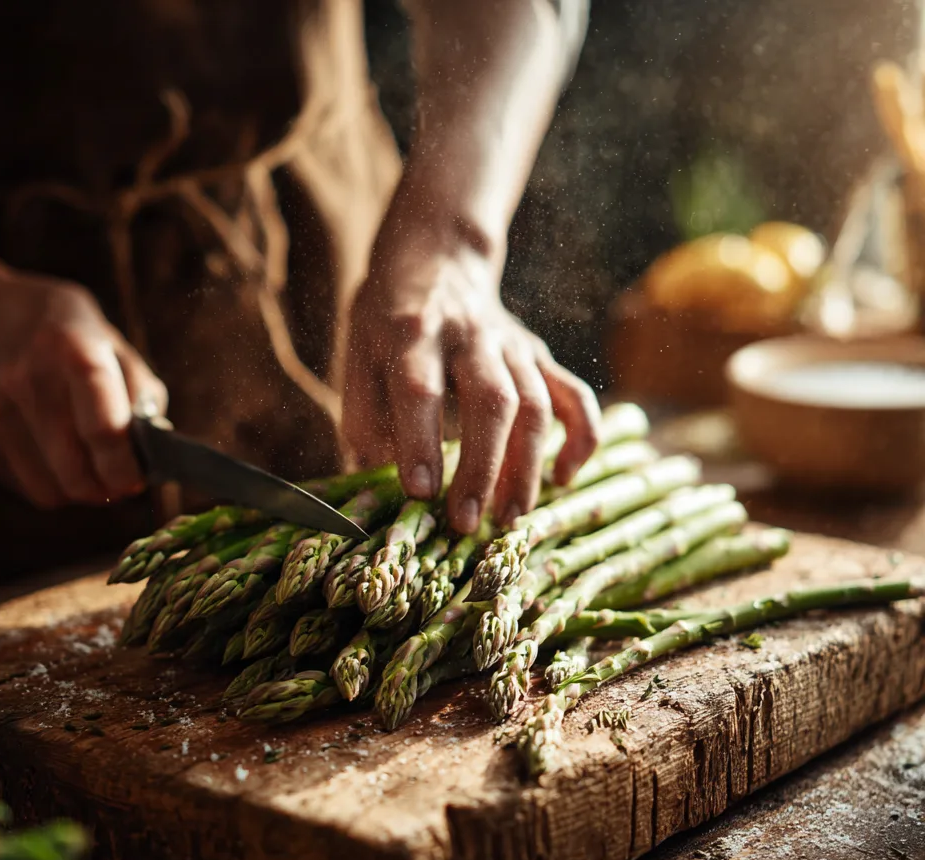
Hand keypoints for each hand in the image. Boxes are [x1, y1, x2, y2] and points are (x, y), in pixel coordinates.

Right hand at [0, 266, 166, 508]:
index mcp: (68, 349)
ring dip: (76, 490)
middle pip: (77, 475)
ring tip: (85, 466)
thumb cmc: (49, 325)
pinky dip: (43, 480)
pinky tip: (46, 451)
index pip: (105, 431)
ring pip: (49, 492)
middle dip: (107, 489)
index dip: (128, 468)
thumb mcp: (102, 334)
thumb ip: (138, 388)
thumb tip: (157, 447)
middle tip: (118, 479)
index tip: (139, 477)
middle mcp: (22, 381)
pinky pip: (19, 485)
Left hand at [343, 202, 599, 533]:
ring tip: (508, 518)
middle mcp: (470, 337)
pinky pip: (575, 396)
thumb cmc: (389, 322)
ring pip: (535, 406)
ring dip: (526, 467)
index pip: (420, 389)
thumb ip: (364, 416)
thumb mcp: (357, 355)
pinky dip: (580, 438)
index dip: (420, 442)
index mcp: (413, 334)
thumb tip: (374, 479)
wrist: (438, 259)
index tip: (420, 492)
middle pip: (491, 402)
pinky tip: (564, 477)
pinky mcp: (539, 355)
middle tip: (466, 521)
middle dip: (482, 467)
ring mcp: (512, 346)